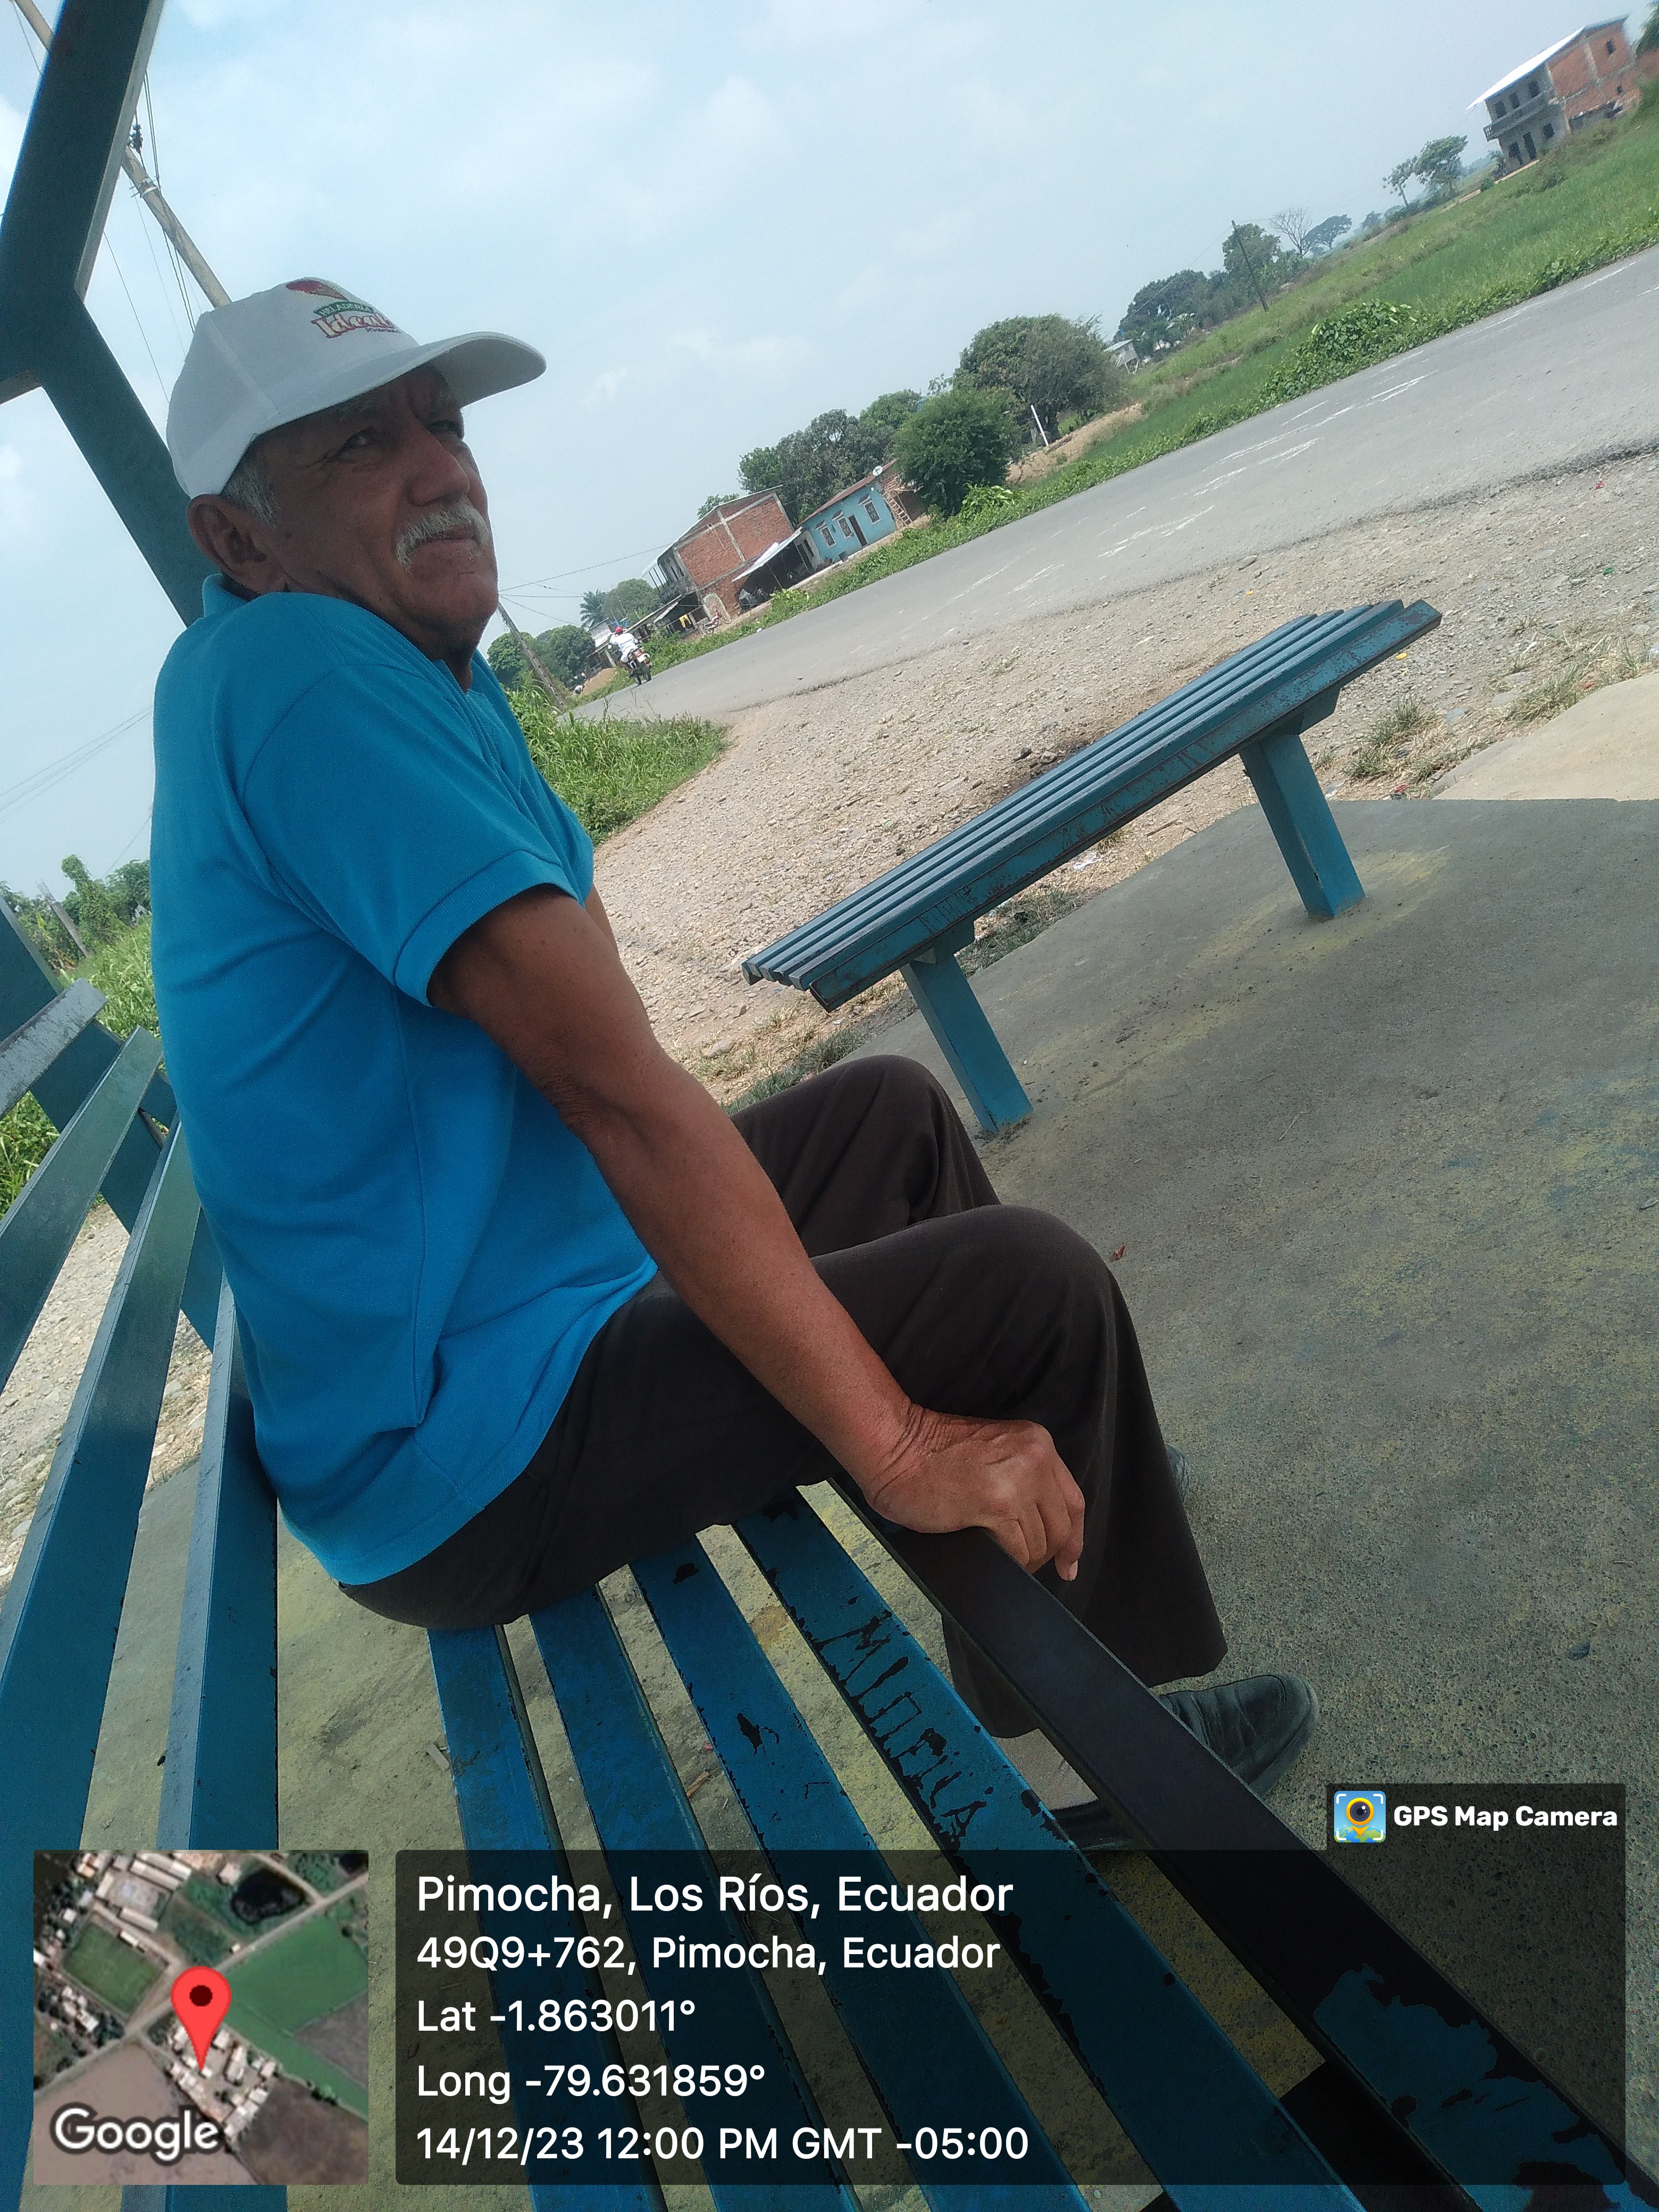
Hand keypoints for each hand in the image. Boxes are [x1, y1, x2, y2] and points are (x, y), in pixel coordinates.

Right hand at [857, 1404, 1085, 1579]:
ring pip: (1040, 1542)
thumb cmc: (931, 1454)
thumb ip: (1023, 1480)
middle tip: (1026, 1566)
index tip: (1068, 1563)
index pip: (1073, 1500)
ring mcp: (1019, 1481)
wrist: (895, 1447)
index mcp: (1037, 1443)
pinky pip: (1017, 1550)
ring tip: (999, 1556)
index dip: (1073, 1539)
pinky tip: (992, 1555)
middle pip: (1060, 1526)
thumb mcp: (995, 1454)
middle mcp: (1035, 1458)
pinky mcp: (997, 1504)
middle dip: (1046, 1555)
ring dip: (1023, 1559)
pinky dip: (1008, 1561)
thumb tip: (1039, 1528)